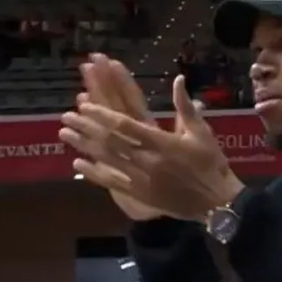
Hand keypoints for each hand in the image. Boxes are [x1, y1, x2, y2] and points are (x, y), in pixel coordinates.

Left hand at [60, 74, 244, 222]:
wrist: (216, 202)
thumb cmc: (211, 164)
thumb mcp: (201, 132)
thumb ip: (186, 106)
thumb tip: (177, 79)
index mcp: (161, 142)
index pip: (125, 125)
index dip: (102, 115)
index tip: (84, 105)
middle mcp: (146, 159)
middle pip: (110, 141)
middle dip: (86, 127)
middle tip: (66, 116)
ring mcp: (141, 178)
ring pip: (106, 159)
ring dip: (84, 146)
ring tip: (64, 134)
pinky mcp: (140, 194)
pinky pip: (112, 182)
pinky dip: (94, 173)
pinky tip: (78, 164)